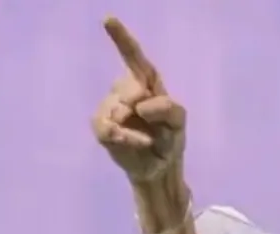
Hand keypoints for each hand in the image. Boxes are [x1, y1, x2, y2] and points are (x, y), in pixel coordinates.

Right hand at [92, 17, 186, 186]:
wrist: (159, 168)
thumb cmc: (169, 139)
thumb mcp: (178, 122)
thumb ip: (168, 108)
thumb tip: (141, 104)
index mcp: (146, 81)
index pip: (134, 57)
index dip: (121, 38)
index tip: (108, 19)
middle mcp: (126, 89)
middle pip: (126, 87)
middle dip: (140, 105)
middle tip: (151, 123)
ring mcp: (110, 106)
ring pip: (116, 110)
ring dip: (134, 129)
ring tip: (146, 140)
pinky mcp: (101, 126)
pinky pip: (107, 128)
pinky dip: (125, 138)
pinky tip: (136, 143)